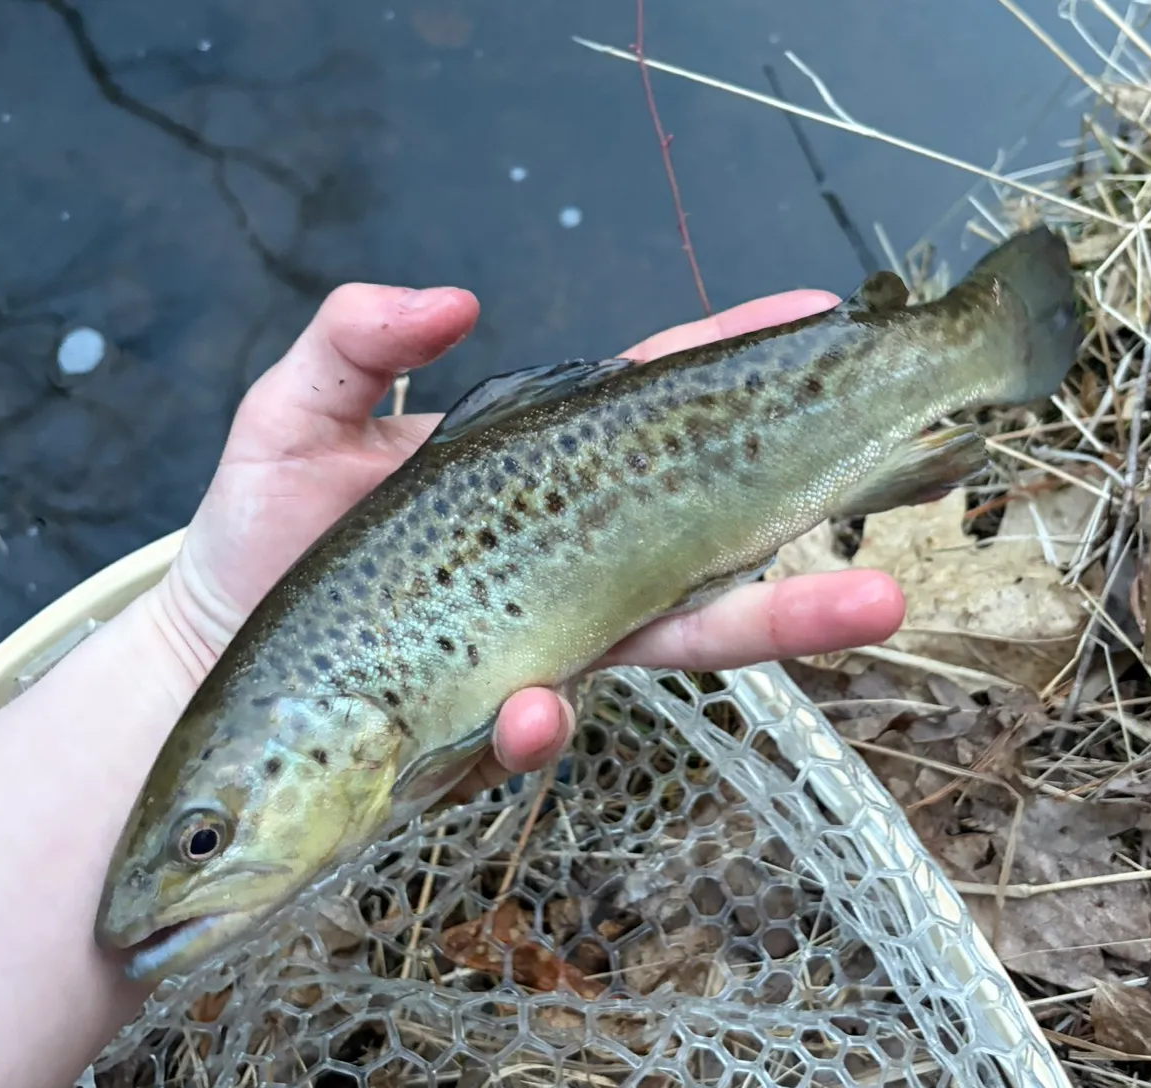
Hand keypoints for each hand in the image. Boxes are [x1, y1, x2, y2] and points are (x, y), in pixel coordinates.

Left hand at [148, 282, 905, 792]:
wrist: (226, 664)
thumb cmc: (260, 531)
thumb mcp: (292, 414)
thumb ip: (356, 341)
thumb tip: (457, 301)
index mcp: (542, 471)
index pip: (657, 406)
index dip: (739, 357)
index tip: (819, 312)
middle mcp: (573, 558)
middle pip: (717, 533)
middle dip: (819, 508)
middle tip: (924, 477)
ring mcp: (552, 641)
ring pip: (685, 633)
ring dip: (779, 622)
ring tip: (870, 606)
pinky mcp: (502, 716)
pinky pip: (547, 721)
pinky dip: (544, 720)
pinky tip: (529, 709)